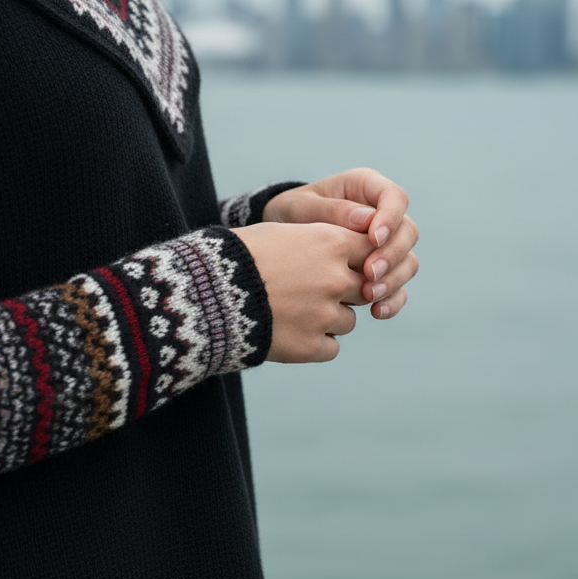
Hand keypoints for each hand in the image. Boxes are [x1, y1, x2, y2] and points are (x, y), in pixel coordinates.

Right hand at [233, 222, 373, 362]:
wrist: (207, 293)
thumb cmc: (240, 255)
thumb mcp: (283, 231)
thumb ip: (321, 241)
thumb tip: (347, 251)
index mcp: (332, 243)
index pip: (370, 250)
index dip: (355, 259)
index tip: (338, 263)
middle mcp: (336, 279)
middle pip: (364, 289)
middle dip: (344, 291)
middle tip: (311, 289)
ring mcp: (325, 315)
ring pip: (348, 321)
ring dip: (329, 319)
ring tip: (294, 311)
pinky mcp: (311, 346)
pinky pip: (332, 347)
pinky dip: (315, 343)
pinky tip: (290, 332)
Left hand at [262, 168, 418, 319]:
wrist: (279, 243)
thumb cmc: (290, 214)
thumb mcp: (300, 207)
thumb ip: (331, 210)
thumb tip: (366, 220)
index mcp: (367, 189)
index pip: (395, 198)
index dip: (391, 219)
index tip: (373, 239)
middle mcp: (383, 215)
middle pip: (408, 232)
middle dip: (392, 255)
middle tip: (368, 273)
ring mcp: (386, 246)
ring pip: (408, 261)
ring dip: (393, 280)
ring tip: (368, 295)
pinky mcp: (383, 272)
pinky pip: (399, 287)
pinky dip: (393, 300)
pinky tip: (376, 311)